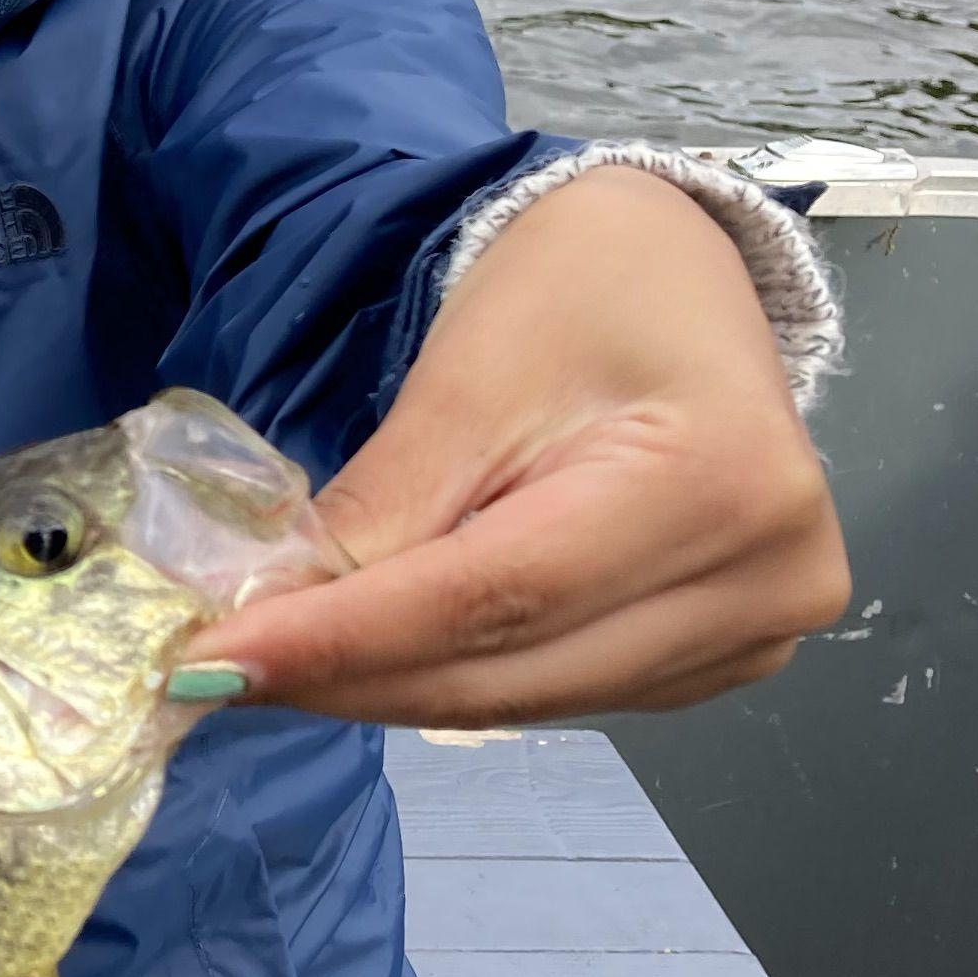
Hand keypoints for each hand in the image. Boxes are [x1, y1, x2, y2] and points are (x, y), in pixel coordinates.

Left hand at [181, 168, 848, 724]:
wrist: (675, 276)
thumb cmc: (582, 291)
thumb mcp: (468, 374)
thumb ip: (380, 509)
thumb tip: (270, 617)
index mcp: (718, 485)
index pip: (495, 595)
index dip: (347, 640)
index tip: (214, 664)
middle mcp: (764, 579)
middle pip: (511, 668)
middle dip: (350, 677)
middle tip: (213, 676)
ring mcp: (754, 633)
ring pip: (527, 700)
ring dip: (394, 688)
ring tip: (281, 662)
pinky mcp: (723, 658)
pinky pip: (561, 695)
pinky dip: (461, 677)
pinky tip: (383, 654)